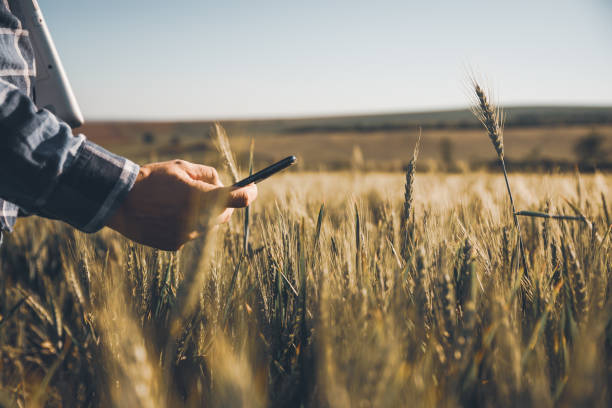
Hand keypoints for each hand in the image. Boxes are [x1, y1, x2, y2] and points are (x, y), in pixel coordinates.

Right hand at [107, 159, 256, 250]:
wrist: (119, 201)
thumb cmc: (152, 179)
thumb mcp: (181, 168)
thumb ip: (207, 175)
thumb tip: (222, 185)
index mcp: (201, 196)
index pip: (238, 199)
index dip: (249, 193)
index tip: (252, 189)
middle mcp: (197, 219)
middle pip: (225, 214)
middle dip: (222, 204)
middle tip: (210, 193)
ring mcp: (187, 235)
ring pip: (207, 225)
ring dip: (203, 215)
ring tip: (178, 203)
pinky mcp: (176, 245)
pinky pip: (191, 234)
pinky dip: (186, 225)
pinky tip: (168, 215)